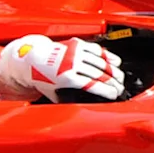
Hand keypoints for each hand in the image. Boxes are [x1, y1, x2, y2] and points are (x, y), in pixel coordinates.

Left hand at [0, 34, 125, 101]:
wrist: (32, 58)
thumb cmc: (41, 77)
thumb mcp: (53, 94)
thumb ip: (67, 100)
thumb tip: (81, 108)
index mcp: (66, 77)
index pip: (93, 85)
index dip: (107, 91)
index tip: (115, 94)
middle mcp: (71, 63)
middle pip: (100, 73)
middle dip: (113, 81)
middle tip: (120, 87)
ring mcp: (74, 52)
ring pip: (100, 61)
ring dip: (113, 70)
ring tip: (120, 77)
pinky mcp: (76, 44)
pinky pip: (96, 49)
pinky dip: (107, 56)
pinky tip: (114, 61)